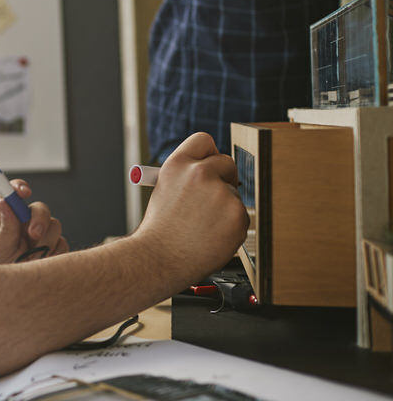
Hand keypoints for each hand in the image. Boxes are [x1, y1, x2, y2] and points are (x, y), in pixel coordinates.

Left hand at [0, 179, 67, 264]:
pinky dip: (53, 254)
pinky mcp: (57, 245)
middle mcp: (25, 223)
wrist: (19, 296)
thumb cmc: (3, 272)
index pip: (13, 195)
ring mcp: (43, 233)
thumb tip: (4, 202)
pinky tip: (42, 264)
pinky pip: (62, 242)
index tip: (23, 191)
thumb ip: (5, 228)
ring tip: (31, 260)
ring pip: (54, 224)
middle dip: (39, 219)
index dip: (19, 187)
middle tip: (34, 235)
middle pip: (39, 207)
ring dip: (44, 243)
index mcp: (7, 219)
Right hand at [134, 133, 248, 283]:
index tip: (209, 165)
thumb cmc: (159, 231)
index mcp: (177, 165)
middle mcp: (199, 173)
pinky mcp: (237, 213)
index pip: (203, 140)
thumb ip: (186, 177)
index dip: (208, 153)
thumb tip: (210, 172)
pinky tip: (212, 236)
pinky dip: (231, 226)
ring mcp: (220, 193)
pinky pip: (241, 215)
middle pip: (226, 162)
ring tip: (203, 226)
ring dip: (225, 207)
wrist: (158, 260)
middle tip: (212, 199)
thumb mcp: (164, 191)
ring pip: (233, 193)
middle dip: (223, 178)